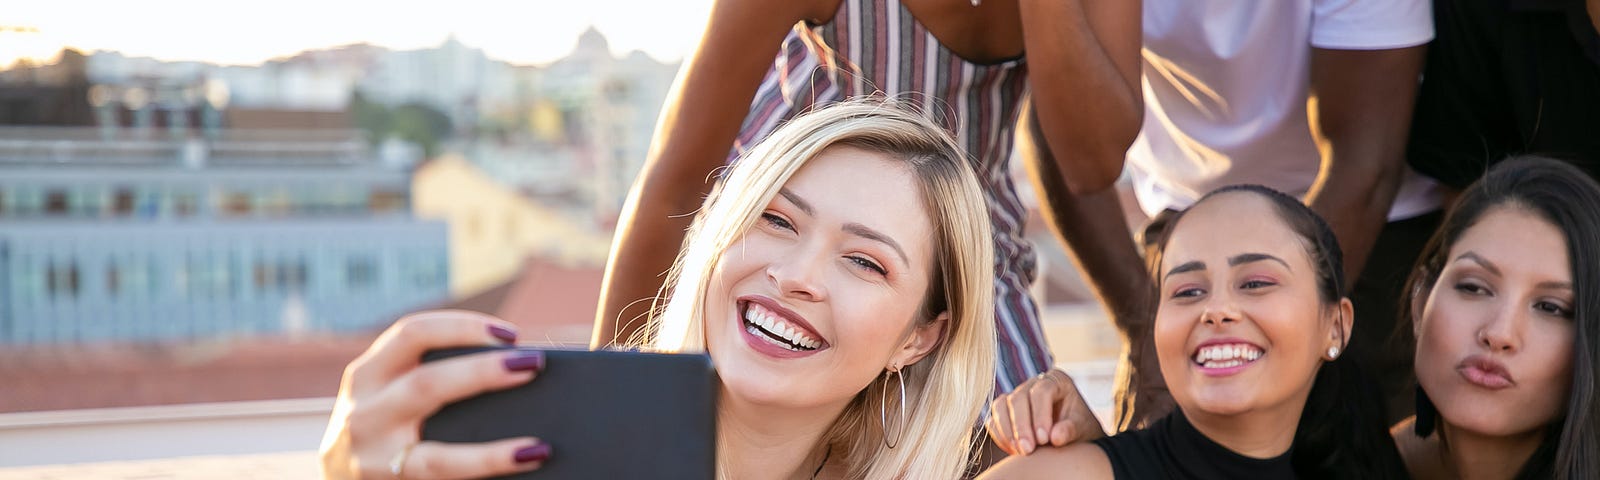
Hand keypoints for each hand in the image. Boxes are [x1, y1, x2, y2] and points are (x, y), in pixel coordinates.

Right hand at [320, 310, 552, 478]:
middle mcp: (364, 413)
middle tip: (533, 365)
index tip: (510, 334)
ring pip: (437, 456)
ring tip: (538, 446)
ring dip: (492, 452)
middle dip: (483, 373)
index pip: (412, 333)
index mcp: (368, 374)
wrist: (335, 474)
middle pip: (427, 385)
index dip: (462, 327)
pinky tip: (523, 463)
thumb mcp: (387, 388)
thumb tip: (514, 366)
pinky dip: (487, 472)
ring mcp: (375, 459)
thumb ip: (428, 374)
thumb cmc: (384, 420)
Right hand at [986, 367, 1104, 455]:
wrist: (1073, 434)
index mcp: (1056, 380)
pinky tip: (1014, 450)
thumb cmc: (1080, 426)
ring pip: (1001, 406)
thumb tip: (1055, 437)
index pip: (1042, 391)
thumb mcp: (1082, 427)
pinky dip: (1001, 436)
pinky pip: (994, 420)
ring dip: (1008, 431)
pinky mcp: (1005, 411)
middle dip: (1021, 426)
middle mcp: (1034, 383)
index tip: (1044, 439)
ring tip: (1020, 451)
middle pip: (1018, 398)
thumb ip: (1071, 430)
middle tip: (1028, 450)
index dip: (1040, 415)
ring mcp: (1017, 395)